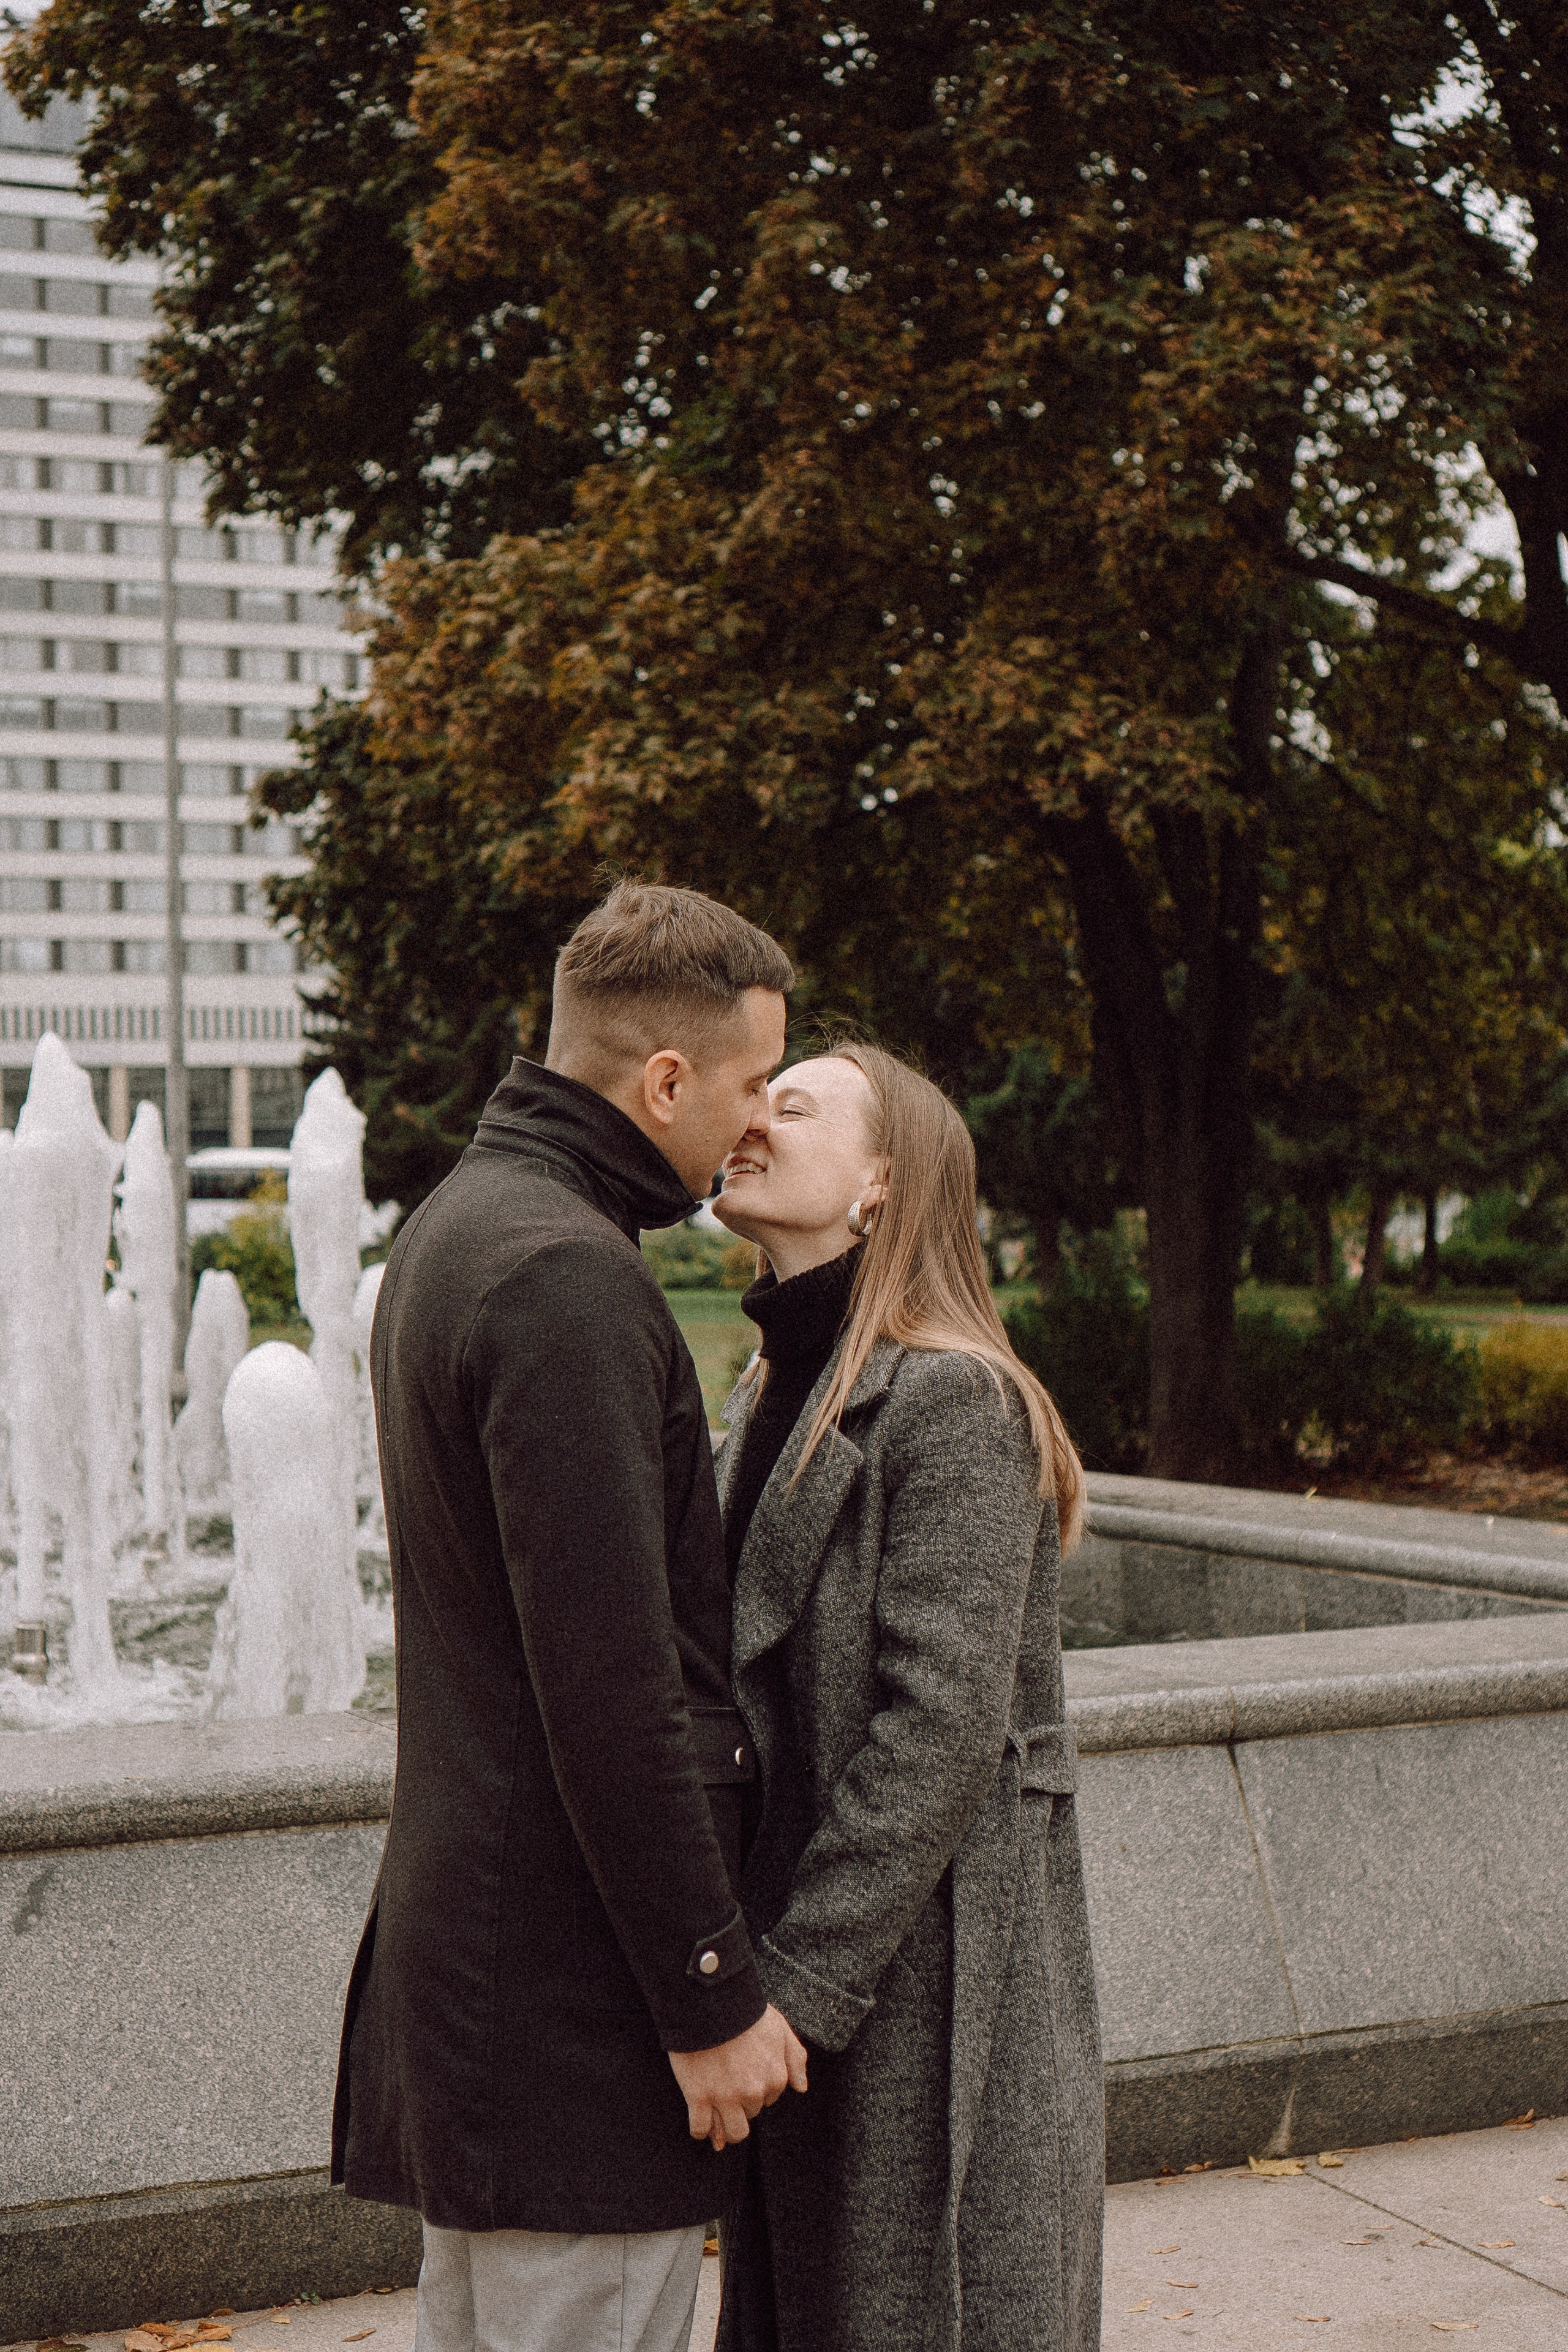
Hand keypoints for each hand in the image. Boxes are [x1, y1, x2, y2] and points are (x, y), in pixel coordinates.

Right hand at [669, 2004, 808, 2150]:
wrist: (711, 2002)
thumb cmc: (746, 2012)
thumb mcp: (780, 2028)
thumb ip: (794, 2058)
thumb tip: (801, 2088)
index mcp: (775, 2078)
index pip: (769, 2100)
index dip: (757, 2088)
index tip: (744, 2075)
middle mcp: (754, 2093)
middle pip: (751, 2115)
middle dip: (742, 2104)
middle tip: (728, 2085)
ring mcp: (726, 2098)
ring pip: (733, 2132)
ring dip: (726, 2128)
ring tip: (718, 2116)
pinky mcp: (699, 2098)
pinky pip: (701, 2129)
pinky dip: (701, 2131)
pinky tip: (701, 2124)